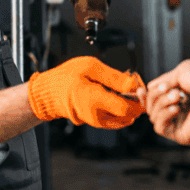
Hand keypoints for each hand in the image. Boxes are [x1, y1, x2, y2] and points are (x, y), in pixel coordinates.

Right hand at [27, 56, 144, 128]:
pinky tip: (117, 95)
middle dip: (136, 101)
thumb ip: (113, 76)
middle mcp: (97, 116)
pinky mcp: (96, 123)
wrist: (49, 92)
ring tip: (123, 88)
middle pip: (129, 115)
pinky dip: (121, 109)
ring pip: (124, 118)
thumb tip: (134, 84)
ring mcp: (97, 122)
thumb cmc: (67, 76)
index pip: (127, 108)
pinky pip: (116, 119)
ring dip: (129, 105)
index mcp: (94, 100)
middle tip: (133, 84)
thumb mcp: (90, 66)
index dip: (138, 98)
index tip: (139, 85)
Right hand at [144, 60, 189, 145]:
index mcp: (183, 98)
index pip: (157, 101)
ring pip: (154, 117)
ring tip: (177, 96)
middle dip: (155, 96)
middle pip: (151, 108)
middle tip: (169, 89)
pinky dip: (164, 116)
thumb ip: (163, 81)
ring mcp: (182, 124)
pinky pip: (160, 128)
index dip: (146, 96)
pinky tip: (176, 108)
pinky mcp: (182, 135)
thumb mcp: (180, 72)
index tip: (141, 90)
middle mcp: (182, 112)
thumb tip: (149, 88)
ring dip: (161, 103)